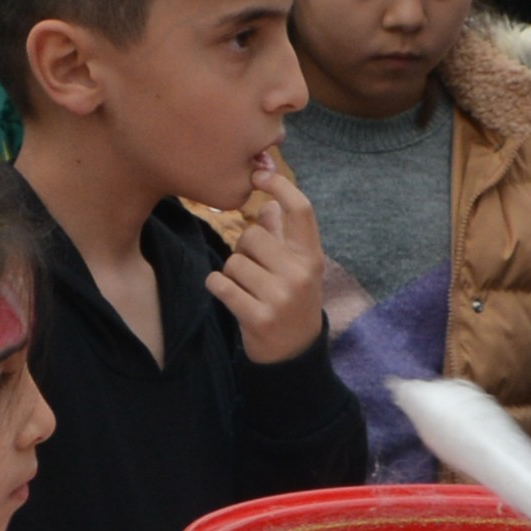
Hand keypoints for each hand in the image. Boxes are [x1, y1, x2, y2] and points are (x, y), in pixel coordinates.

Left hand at [209, 153, 326, 363]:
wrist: (294, 355)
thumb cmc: (292, 302)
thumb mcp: (297, 268)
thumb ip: (283, 235)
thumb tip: (270, 202)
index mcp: (312, 257)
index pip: (301, 210)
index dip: (280, 186)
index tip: (260, 175)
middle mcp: (300, 274)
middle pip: (252, 234)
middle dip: (244, 249)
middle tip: (254, 270)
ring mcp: (281, 297)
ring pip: (233, 261)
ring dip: (232, 273)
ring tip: (248, 289)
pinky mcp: (258, 317)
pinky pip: (220, 284)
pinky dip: (218, 287)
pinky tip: (232, 297)